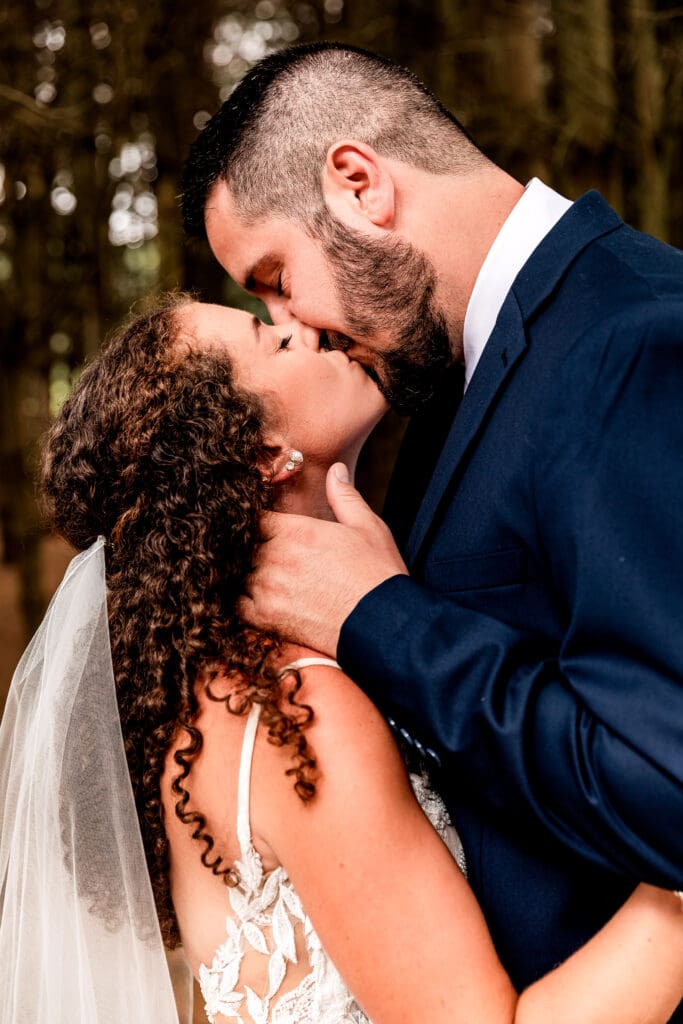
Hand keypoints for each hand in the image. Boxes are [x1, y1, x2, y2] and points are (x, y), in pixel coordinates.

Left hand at [240, 463, 408, 654]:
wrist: (383, 625)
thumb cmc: (378, 575)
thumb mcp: (367, 527)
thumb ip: (344, 496)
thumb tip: (334, 469)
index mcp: (296, 530)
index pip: (254, 517)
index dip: (256, 521)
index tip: (263, 528)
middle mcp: (276, 557)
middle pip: (242, 545)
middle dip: (249, 547)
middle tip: (260, 553)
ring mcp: (267, 588)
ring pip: (235, 573)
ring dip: (243, 573)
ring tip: (259, 577)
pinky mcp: (266, 618)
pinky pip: (236, 604)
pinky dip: (240, 600)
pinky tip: (255, 598)